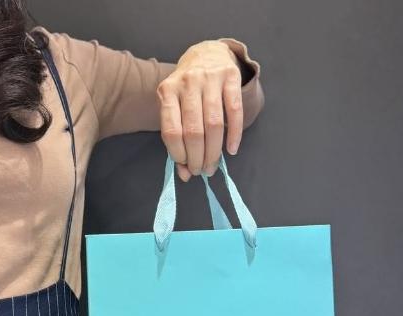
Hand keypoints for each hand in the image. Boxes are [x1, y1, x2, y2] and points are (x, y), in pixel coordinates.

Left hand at [157, 40, 243, 180]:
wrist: (206, 54)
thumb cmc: (187, 90)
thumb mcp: (175, 109)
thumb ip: (177, 141)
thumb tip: (184, 174)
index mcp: (167, 91)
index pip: (171, 131)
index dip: (179, 154)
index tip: (185, 167)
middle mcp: (187, 82)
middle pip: (194, 131)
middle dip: (198, 157)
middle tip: (201, 171)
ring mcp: (210, 78)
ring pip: (214, 124)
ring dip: (214, 151)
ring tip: (213, 166)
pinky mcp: (231, 76)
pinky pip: (235, 111)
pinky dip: (234, 134)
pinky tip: (232, 149)